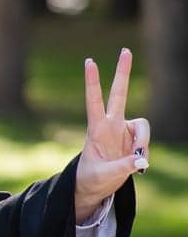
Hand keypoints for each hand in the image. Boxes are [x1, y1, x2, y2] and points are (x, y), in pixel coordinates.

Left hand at [75, 49, 148, 221]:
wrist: (95, 187)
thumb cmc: (92, 179)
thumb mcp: (104, 176)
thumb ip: (124, 167)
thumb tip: (142, 159)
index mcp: (96, 129)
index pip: (94, 101)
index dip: (93, 82)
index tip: (90, 62)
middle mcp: (111, 125)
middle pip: (119, 94)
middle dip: (123, 72)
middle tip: (125, 50)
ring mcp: (124, 131)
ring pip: (143, 127)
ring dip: (144, 142)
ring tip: (138, 163)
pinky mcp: (134, 140)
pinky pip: (146, 143)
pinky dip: (146, 155)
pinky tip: (139, 167)